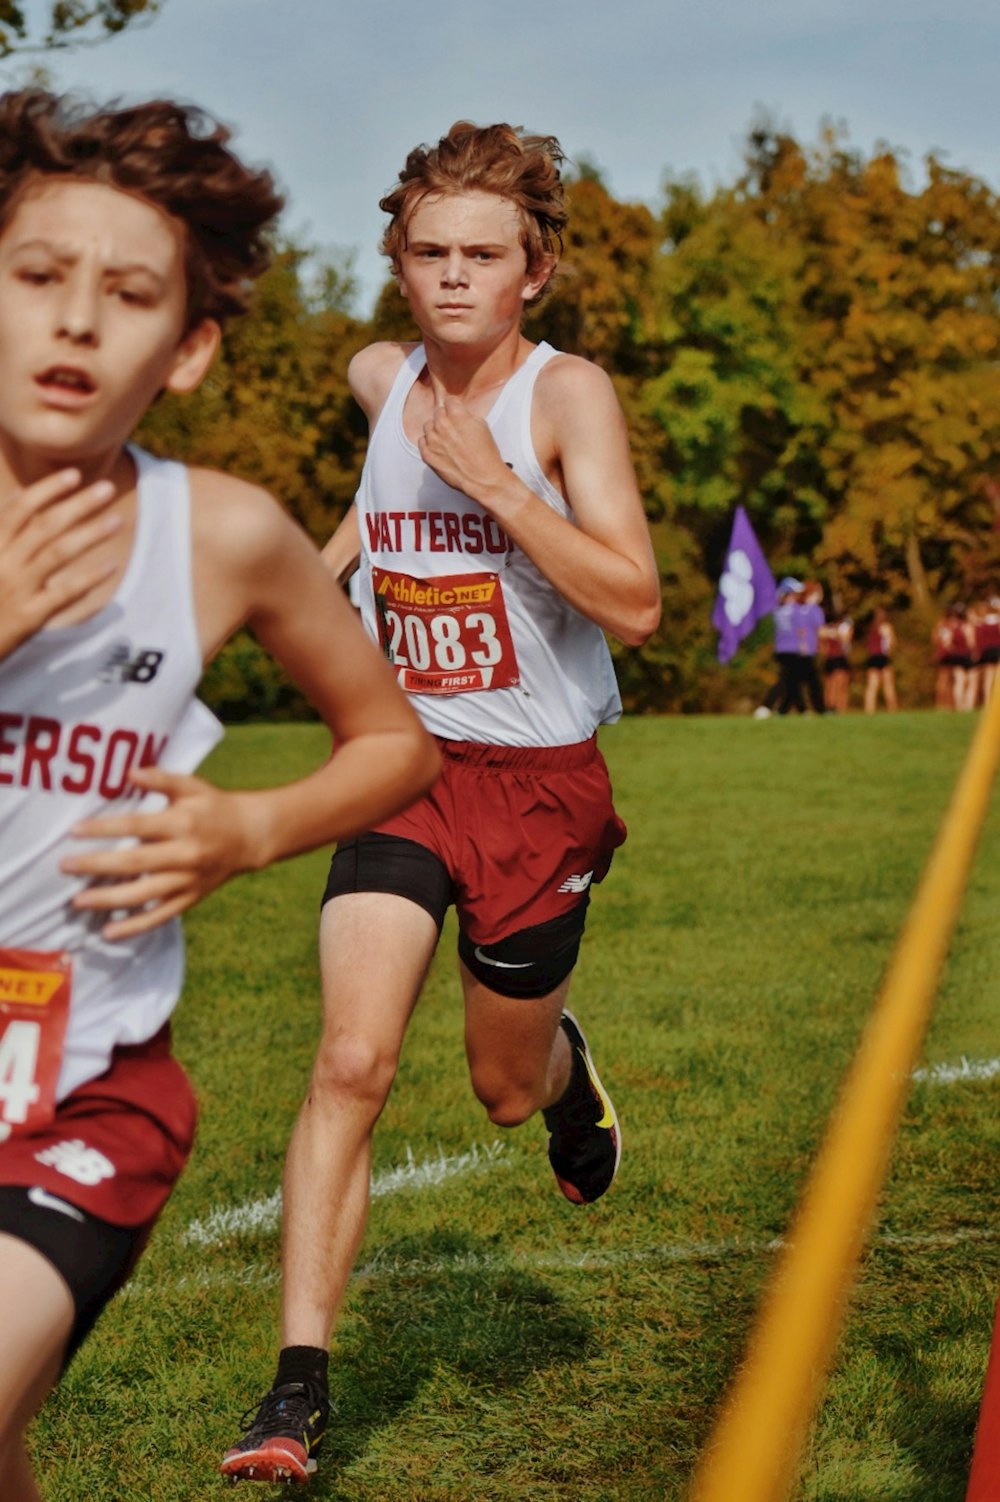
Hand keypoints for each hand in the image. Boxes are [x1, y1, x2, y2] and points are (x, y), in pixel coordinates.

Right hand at [0, 469, 119, 657]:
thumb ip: (2, 532)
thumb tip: (16, 495)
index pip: (18, 509)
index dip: (46, 490)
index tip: (73, 474)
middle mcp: (2, 562)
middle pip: (44, 526)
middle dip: (77, 504)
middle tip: (107, 488)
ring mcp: (17, 589)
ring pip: (57, 554)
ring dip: (90, 534)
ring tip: (117, 520)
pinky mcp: (29, 616)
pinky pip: (63, 593)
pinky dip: (88, 578)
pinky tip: (111, 565)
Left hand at [61, 766, 259, 939]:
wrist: (249, 836)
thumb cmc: (214, 807)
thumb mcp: (192, 786)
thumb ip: (161, 779)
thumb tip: (128, 773)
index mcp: (182, 823)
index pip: (136, 826)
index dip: (104, 829)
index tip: (74, 831)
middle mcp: (185, 854)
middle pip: (135, 862)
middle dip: (97, 865)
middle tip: (65, 866)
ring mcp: (187, 880)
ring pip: (144, 894)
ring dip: (109, 899)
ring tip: (78, 901)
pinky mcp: (190, 898)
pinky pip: (160, 916)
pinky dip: (135, 926)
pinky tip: (109, 932)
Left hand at [417, 395, 514, 507]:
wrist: (483, 478)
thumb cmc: (486, 455)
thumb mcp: (482, 426)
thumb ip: (467, 416)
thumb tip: (459, 413)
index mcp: (457, 415)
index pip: (449, 401)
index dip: (454, 407)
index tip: (456, 413)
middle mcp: (442, 425)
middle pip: (437, 412)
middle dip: (445, 418)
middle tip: (453, 429)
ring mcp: (433, 440)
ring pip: (428, 426)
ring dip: (435, 430)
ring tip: (446, 441)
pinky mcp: (427, 454)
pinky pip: (422, 442)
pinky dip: (429, 444)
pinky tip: (439, 449)